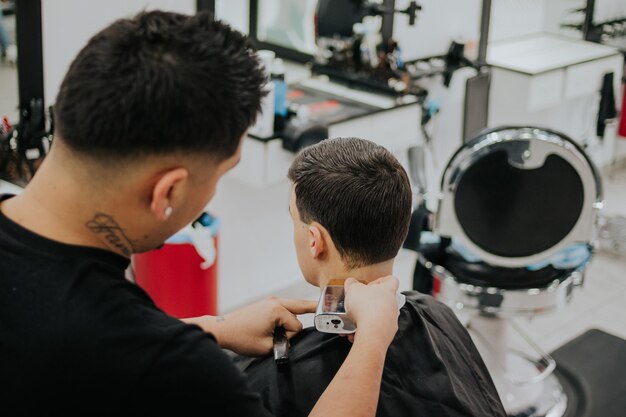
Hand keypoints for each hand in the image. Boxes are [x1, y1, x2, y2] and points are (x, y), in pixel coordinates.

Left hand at [188, 297, 315, 355]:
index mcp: (277, 310)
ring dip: (292, 318)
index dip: (289, 337)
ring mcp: (271, 300)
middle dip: (312, 309)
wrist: (223, 329)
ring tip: (285, 328)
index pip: (297, 327)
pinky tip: (300, 312)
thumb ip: (285, 343)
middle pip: (302, 306)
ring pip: (293, 308)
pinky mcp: (267, 303)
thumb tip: (293, 336)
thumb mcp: (267, 347)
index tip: (277, 340)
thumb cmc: (242, 338)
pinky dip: (290, 313)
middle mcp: (276, 301)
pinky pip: (285, 307)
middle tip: (330, 305)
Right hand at [343, 275, 399, 346]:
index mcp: (388, 291)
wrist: (371, 334)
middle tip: (358, 303)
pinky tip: (354, 331)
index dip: (381, 281)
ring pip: (378, 317)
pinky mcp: (386, 333)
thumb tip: (351, 282)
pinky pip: (375, 330)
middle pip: (383, 300)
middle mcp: (393, 305)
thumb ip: (352, 284)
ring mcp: (391, 320)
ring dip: (365, 318)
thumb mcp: (353, 289)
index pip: (392, 280)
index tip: (370, 285)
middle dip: (369, 302)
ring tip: (352, 320)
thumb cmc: (367, 310)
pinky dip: (365, 330)